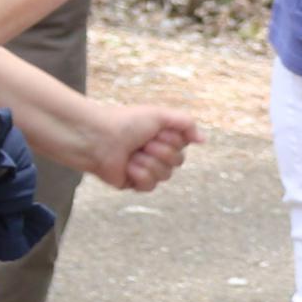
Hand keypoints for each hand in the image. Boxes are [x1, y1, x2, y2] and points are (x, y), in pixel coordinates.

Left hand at [82, 98, 198, 193]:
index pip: (184, 146)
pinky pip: (149, 186)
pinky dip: (139, 175)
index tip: (156, 132)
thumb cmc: (126, 122)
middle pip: (178, 162)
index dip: (173, 140)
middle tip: (143, 143)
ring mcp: (145, 169)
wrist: (99, 138)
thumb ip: (186, 123)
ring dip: (148, 163)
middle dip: (161, 152)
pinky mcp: (133, 183)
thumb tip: (203, 140)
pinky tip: (128, 166)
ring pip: (164, 176)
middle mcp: (155, 153)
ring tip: (132, 155)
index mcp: (162, 136)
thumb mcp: (160, 115)